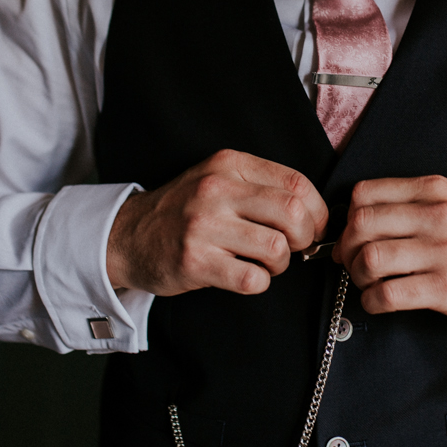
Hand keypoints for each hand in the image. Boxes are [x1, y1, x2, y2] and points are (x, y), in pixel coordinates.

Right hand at [107, 149, 328, 295]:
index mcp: (229, 164)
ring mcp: (204, 225)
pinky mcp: (195, 261)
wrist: (128, 235)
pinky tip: (245, 275)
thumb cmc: (184, 211)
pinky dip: (259, 282)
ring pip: (276, 248)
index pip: (296, 183)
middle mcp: (217, 189)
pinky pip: (252, 278)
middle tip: (294, 248)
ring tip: (265, 263)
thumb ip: (261, 186)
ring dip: (281, 264)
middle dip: (305, 238)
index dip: (318, 211)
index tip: (316, 227)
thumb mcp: (218, 179)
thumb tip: (315, 213)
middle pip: (293, 213)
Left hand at [334, 175, 446, 325]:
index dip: (348, 218)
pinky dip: (372, 301)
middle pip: (362, 225)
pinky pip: (388, 294)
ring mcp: (443, 253)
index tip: (351, 235)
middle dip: (346, 248)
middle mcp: (438, 216)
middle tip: (351, 262)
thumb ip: (412, 203)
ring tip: (368, 283)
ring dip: (358, 276)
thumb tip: (359, 218)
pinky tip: (378, 301)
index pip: (366, 194)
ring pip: (371, 259)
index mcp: (435, 191)